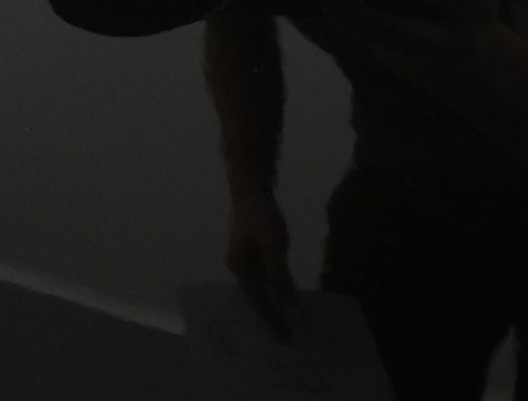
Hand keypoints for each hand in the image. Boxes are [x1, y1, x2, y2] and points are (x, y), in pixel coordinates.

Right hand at [225, 191, 297, 341]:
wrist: (250, 190)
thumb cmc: (261, 214)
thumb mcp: (273, 243)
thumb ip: (279, 272)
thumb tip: (286, 302)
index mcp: (240, 268)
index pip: (258, 301)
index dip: (272, 320)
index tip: (286, 338)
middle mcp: (239, 269)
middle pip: (256, 299)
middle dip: (271, 318)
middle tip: (287, 337)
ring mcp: (245, 262)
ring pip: (261, 290)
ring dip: (274, 306)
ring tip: (288, 323)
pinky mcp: (253, 255)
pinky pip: (265, 279)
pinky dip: (275, 290)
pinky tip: (286, 297)